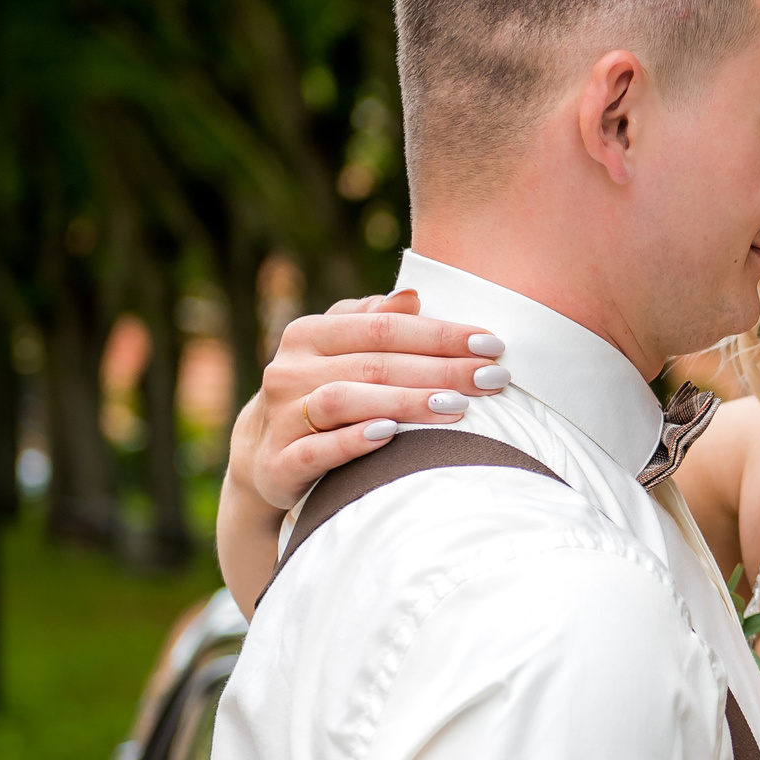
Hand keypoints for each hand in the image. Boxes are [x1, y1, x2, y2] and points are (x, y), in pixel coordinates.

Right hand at [228, 289, 508, 511]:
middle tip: (491, 379)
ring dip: (404, 403)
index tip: (491, 345)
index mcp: (308, 335)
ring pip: (344, 402)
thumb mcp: (342, 351)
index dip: (440, 334)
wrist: (267, 454)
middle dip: (439, 370)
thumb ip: (373, 322)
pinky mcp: (278, 463)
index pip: (383, 328)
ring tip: (456, 407)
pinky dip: (353, 442)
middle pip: (374, 365)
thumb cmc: (323, 391)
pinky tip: (391, 436)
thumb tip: (411, 296)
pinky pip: (315, 450)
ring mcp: (280, 417)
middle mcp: (289, 371)